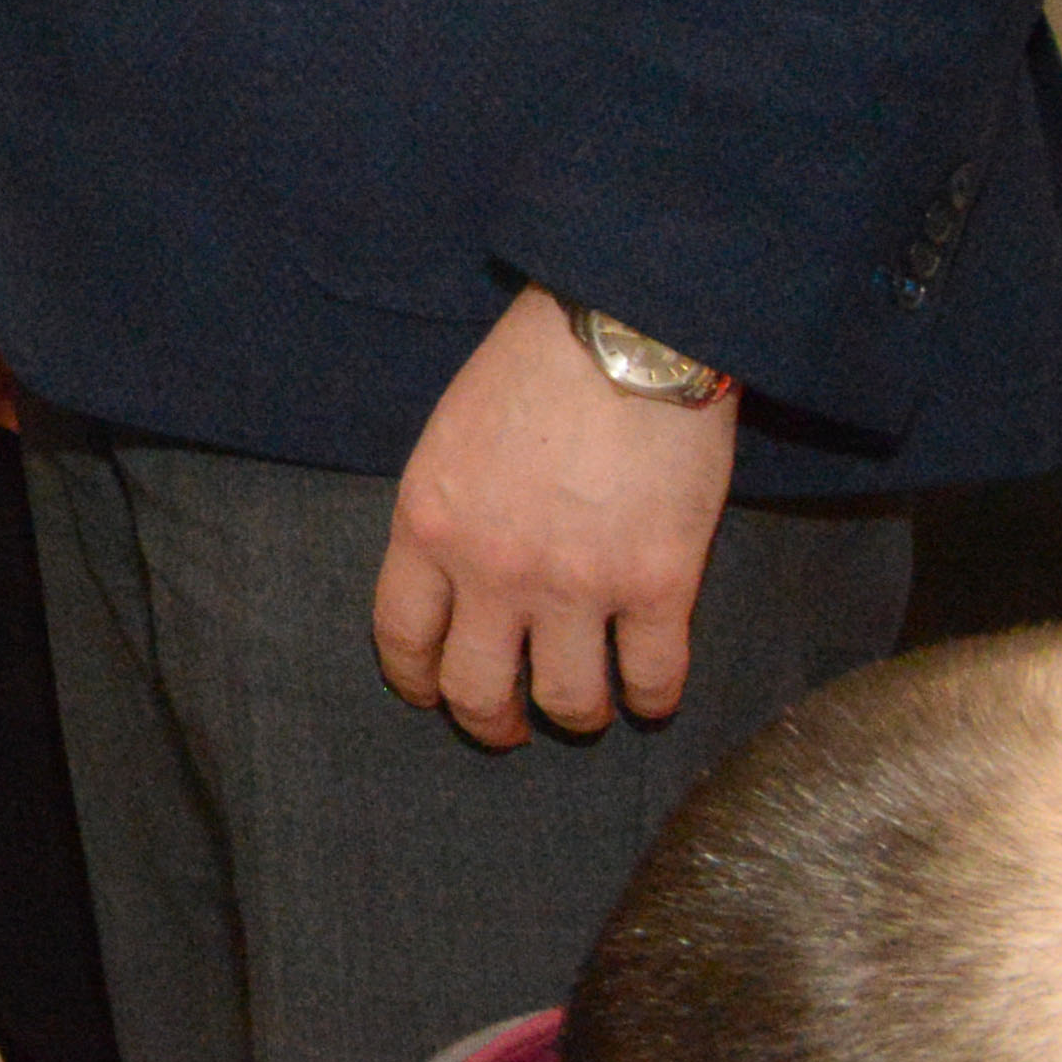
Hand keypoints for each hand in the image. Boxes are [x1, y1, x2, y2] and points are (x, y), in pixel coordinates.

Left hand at [374, 285, 740, 746]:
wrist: (624, 335)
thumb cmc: (533, 370)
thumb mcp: (450, 438)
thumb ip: (447, 513)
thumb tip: (455, 575)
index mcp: (428, 526)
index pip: (402, 637)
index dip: (418, 680)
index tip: (433, 694)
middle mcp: (492, 570)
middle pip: (475, 690)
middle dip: (490, 721)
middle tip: (509, 726)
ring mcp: (577, 585)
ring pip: (567, 702)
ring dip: (576, 714)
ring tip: (587, 705)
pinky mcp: (660, 586)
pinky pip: (652, 680)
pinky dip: (652, 698)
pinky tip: (649, 691)